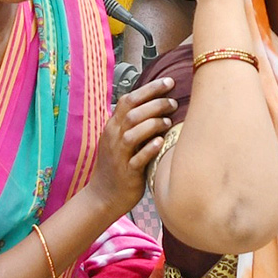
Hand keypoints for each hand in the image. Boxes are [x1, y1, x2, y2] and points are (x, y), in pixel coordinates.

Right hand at [87, 77, 176, 216]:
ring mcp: (120, 155)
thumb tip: (158, 104)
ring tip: (169, 122)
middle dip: (155, 104)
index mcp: (114, 127)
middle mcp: (114, 138)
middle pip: (132, 113)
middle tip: (173, 103)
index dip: (149, 89)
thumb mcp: (122, 140)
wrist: (104, 196)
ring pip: (133, 133)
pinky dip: (149, 149)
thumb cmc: (119, 165)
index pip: (129, 100)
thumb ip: (134, 122)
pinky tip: (161, 142)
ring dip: (152, 124)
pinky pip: (137, 159)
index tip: (169, 82)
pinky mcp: (127, 173)